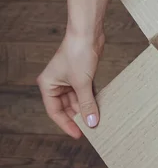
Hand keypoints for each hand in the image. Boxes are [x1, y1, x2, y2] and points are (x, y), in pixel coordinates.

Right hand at [37, 0, 109, 138]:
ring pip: (77, 100)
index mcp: (48, 85)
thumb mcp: (82, 83)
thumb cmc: (78, 54)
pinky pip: (85, 92)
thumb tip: (91, 122)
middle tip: (91, 128)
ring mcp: (69, 78)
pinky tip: (100, 107)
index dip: (66, 124)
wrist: (88, 33)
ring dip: (86, 108)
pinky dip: (91, 99)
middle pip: (66, 107)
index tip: (79, 134)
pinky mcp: (81, 74)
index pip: (55, 111)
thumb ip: (87, 104)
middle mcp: (55, 83)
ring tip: (97, 120)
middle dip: (78, 116)